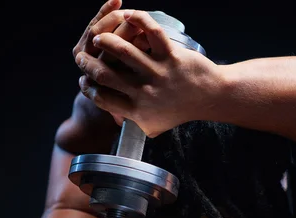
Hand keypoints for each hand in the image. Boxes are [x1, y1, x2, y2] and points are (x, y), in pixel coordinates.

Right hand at [74, 10, 220, 137]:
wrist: (212, 98)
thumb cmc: (183, 110)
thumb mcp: (156, 124)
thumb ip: (136, 120)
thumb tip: (116, 120)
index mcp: (138, 111)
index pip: (102, 98)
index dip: (88, 88)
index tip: (83, 81)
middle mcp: (145, 93)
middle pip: (105, 74)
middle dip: (87, 63)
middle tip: (83, 56)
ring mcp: (158, 73)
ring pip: (122, 50)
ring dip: (105, 39)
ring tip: (98, 37)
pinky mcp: (172, 56)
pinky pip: (151, 31)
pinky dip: (137, 19)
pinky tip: (126, 15)